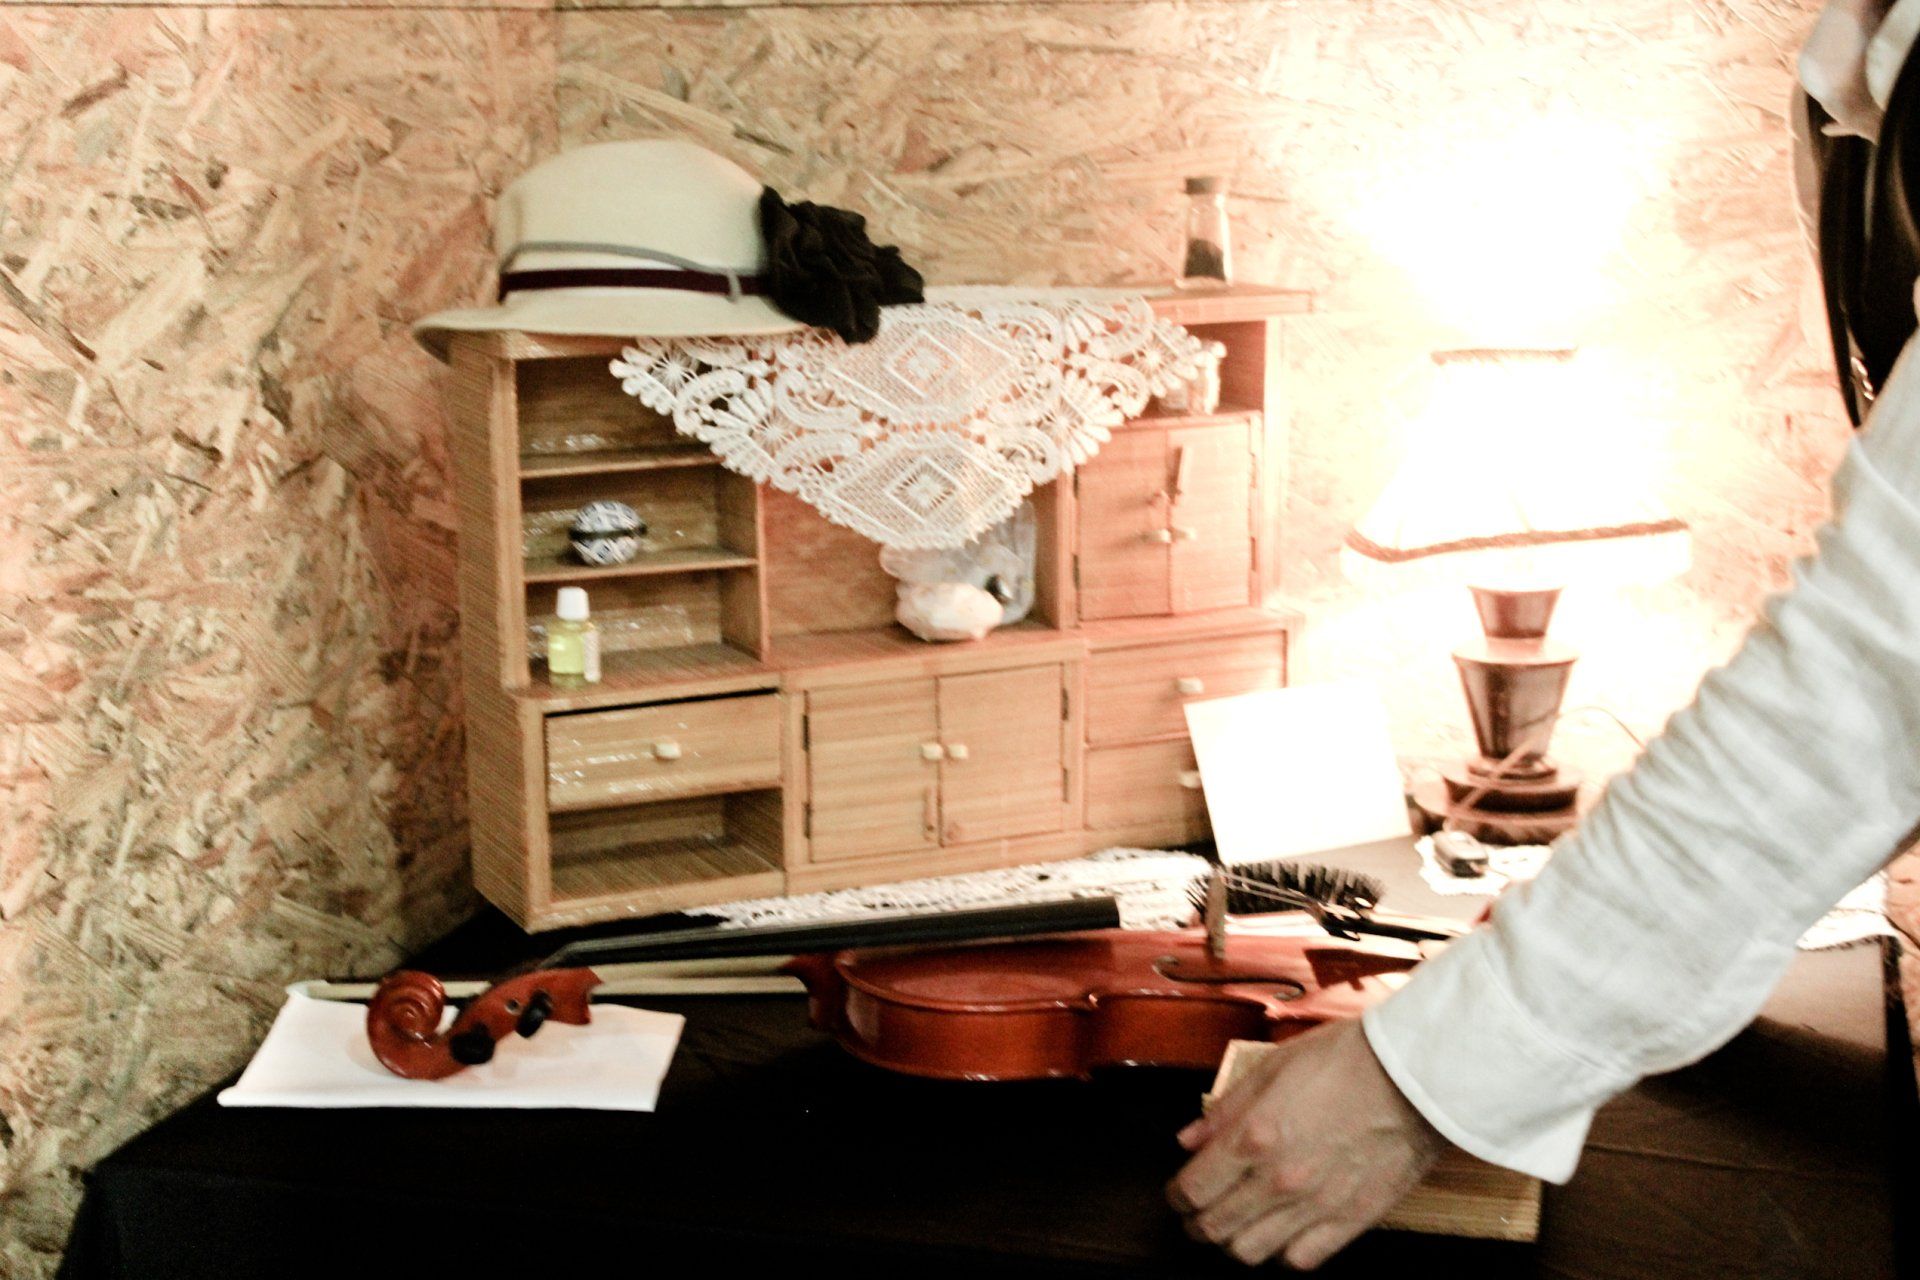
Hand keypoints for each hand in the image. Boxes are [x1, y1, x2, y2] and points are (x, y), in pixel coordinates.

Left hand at [1167, 1019, 1446, 1269]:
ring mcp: (1315, 1206)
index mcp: (1253, 1136)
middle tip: (1199, 1211)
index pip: (1192, 1190)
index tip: (1179, 1191)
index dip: (1177, 1196)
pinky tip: (1283, 1230)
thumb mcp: (1272, 1067)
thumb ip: (1226, 1109)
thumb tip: (1188, 1140)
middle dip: (1197, 1222)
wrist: (1416, 1076)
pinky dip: (1283, 1251)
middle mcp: (1278, 1180)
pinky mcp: (1351, 1221)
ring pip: (1251, 1252)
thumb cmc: (1344, 1060)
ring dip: (1235, 1240)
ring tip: (1238, 1222)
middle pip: (1215, 1228)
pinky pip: (1301, 1259)